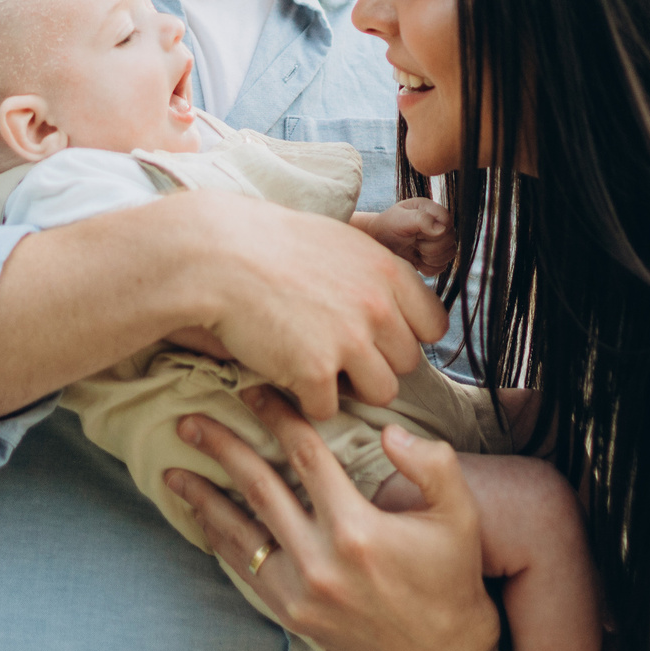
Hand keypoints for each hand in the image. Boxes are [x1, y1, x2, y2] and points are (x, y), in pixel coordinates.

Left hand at [166, 387, 501, 650]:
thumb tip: (391, 432)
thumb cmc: (450, 574)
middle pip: (258, 488)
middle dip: (221, 449)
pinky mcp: (292, 614)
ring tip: (175, 471)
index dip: (277, 416)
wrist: (443, 650)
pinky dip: (219, 541)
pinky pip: (245, 570)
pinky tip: (202, 519)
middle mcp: (320, 561)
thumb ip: (432, 464)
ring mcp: (300, 592)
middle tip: (191, 422)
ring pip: (239, 534)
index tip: (253, 390)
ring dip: (204, 499)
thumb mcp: (459, 514)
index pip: (305, 456)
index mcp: (357, 529)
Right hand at [188, 194, 445, 418]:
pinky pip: (330, 408)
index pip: (433, 326)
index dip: (406, 335)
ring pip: (381, 393)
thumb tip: (401, 302)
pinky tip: (286, 371)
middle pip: (408, 363)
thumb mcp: (340, 242)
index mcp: (388, 272)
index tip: (379, 337)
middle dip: (377, 363)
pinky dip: (308, 400)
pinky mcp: (315, 372)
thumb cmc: (272, 245)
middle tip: (337, 350)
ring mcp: (349, 341)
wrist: (215, 257)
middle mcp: (377, 307)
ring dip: (351, 387)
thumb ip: (377, 274)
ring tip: (316, 364)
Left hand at [355, 198, 455, 276]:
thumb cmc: (387, 227)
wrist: (378, 244)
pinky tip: (415, 259)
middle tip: (412, 242)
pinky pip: (441, 267)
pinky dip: (427, 267)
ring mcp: (439, 241)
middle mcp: (438, 224)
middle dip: (430, 246)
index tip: (418, 234)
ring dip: (429, 257)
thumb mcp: (399, 219)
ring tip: (414, 250)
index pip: (447, 220)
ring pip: (449, 255)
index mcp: (430, 210)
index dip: (437, 231)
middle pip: (450, 240)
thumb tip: (442, 229)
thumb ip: (421, 219)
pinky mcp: (436, 257)